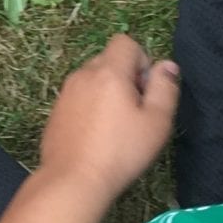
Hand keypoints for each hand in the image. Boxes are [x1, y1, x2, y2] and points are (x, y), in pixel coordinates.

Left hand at [37, 36, 178, 199]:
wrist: (73, 179)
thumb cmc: (121, 151)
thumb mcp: (156, 122)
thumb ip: (164, 88)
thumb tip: (166, 65)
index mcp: (108, 72)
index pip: (125, 42)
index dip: (141, 62)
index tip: (144, 92)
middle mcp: (83, 74)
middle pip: (109, 60)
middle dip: (126, 78)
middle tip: (134, 113)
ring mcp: (65, 92)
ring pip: (93, 78)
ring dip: (108, 92)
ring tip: (116, 127)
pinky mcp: (56, 110)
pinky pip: (79, 96)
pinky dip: (91, 106)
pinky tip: (97, 136)